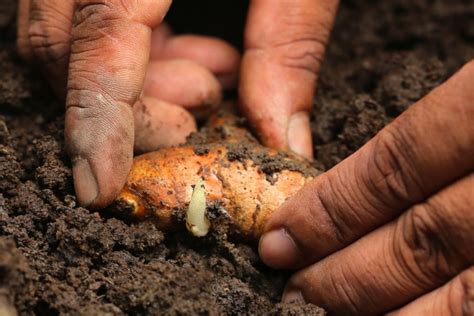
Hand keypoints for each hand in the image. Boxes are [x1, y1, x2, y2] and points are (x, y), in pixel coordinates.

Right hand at [17, 0, 338, 208]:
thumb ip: (291, 44)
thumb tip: (281, 139)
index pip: (97, 37)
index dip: (96, 121)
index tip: (100, 187)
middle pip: (62, 47)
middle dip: (127, 111)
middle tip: (199, 116)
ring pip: (66, 39)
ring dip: (137, 87)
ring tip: (211, 81)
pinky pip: (90, 18)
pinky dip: (140, 59)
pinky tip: (198, 53)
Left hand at [259, 61, 473, 314]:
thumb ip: (311, 33)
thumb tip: (274, 125)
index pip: (400, 167)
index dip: (332, 214)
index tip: (281, 243)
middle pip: (437, 240)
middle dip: (356, 277)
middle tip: (301, 294)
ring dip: (411, 315)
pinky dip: (463, 307)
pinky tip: (422, 314)